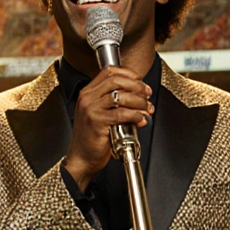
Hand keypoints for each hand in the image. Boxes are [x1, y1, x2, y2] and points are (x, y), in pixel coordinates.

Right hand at [63, 66, 152, 189]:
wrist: (81, 158)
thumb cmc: (92, 138)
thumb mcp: (100, 114)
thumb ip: (115, 103)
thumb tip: (139, 97)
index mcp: (87, 93)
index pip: (108, 72)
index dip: (127, 73)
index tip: (140, 80)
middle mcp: (87, 98)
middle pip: (116, 80)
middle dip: (136, 85)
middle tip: (147, 94)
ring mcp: (90, 109)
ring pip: (121, 95)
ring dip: (139, 101)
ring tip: (146, 109)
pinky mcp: (97, 121)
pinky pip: (121, 113)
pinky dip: (135, 115)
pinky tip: (140, 119)